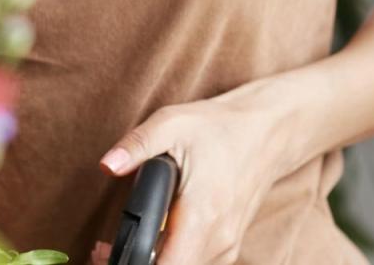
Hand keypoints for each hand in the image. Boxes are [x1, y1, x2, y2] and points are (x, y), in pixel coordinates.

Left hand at [95, 88, 291, 264]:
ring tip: (127, 243)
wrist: (268, 130)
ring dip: (155, 262)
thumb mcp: (173, 123)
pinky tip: (156, 239)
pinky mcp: (228, 245)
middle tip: (104, 252)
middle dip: (136, 264)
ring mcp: (227, 246)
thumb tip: (107, 164)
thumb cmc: (221, 127)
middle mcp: (218, 240)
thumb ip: (137, 145)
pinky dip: (173, 257)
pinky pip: (196, 262)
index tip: (107, 254)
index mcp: (202, 216)